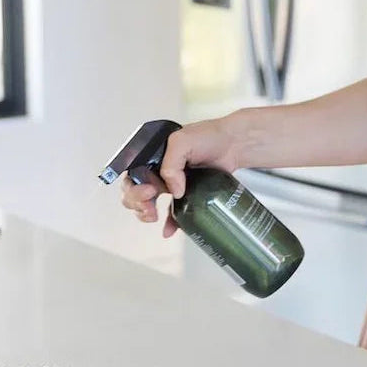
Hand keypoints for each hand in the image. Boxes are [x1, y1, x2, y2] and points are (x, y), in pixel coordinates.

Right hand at [120, 113, 245, 237]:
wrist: (235, 144)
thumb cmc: (209, 136)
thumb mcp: (184, 140)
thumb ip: (171, 163)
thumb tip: (173, 191)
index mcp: (153, 156)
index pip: (132, 175)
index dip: (134, 187)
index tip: (150, 190)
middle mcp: (159, 170)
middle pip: (135, 191)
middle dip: (137, 202)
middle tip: (150, 206)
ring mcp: (172, 184)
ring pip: (148, 204)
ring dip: (145, 214)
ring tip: (153, 216)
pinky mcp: (186, 195)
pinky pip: (172, 213)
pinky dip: (169, 224)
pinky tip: (168, 231)